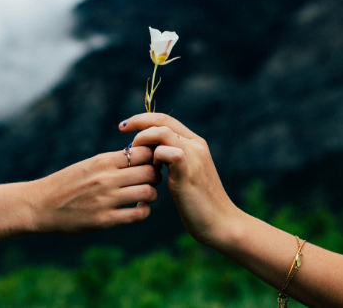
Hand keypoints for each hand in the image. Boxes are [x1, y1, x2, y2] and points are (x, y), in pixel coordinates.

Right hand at [30, 146, 160, 234]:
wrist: (40, 204)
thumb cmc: (67, 183)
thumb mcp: (88, 164)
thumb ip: (113, 161)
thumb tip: (139, 154)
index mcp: (103, 161)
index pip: (143, 153)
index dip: (152, 157)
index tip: (150, 162)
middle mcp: (107, 179)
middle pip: (150, 172)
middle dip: (156, 175)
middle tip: (152, 179)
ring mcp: (106, 200)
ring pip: (148, 193)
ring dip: (152, 194)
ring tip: (146, 195)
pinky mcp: (105, 220)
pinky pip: (138, 214)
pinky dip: (144, 211)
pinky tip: (139, 208)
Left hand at [120, 114, 241, 245]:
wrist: (221, 223)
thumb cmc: (199, 204)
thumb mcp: (184, 176)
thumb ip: (171, 161)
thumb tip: (150, 155)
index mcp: (195, 143)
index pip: (166, 119)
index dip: (144, 119)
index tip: (125, 126)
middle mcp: (196, 145)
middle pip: (162, 120)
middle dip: (138, 122)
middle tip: (122, 129)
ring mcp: (194, 156)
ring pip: (162, 132)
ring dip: (143, 141)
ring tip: (135, 156)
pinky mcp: (188, 171)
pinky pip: (166, 152)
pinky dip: (153, 157)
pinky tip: (152, 171)